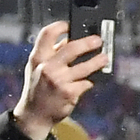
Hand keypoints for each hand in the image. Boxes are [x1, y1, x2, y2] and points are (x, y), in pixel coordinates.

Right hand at [15, 21, 107, 136]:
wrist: (34, 115)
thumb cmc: (38, 89)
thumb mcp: (37, 68)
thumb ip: (51, 54)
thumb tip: (72, 39)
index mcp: (37, 57)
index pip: (47, 34)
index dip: (61, 26)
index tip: (71, 24)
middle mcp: (47, 67)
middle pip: (72, 47)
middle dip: (88, 42)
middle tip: (99, 40)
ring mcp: (59, 80)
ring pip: (85, 66)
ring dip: (98, 61)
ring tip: (105, 58)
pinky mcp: (69, 92)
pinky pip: (86, 82)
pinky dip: (90, 81)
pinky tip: (91, 81)